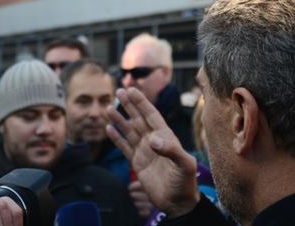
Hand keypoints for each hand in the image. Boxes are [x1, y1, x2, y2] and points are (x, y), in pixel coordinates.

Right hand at [106, 88, 199, 218]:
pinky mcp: (137, 163)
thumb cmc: (186, 183)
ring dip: (119, 120)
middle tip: (119, 91)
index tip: (132, 90)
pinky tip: (109, 129)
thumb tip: (152, 139)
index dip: (142, 103)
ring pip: (129, 131)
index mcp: (166, 137)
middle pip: (138, 119)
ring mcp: (144, 151)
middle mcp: (154, 141)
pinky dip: (116, 138)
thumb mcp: (185, 165)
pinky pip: (124, 147)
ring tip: (108, 109)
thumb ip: (171, 150)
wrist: (178, 203)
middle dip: (129, 105)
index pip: (151, 115)